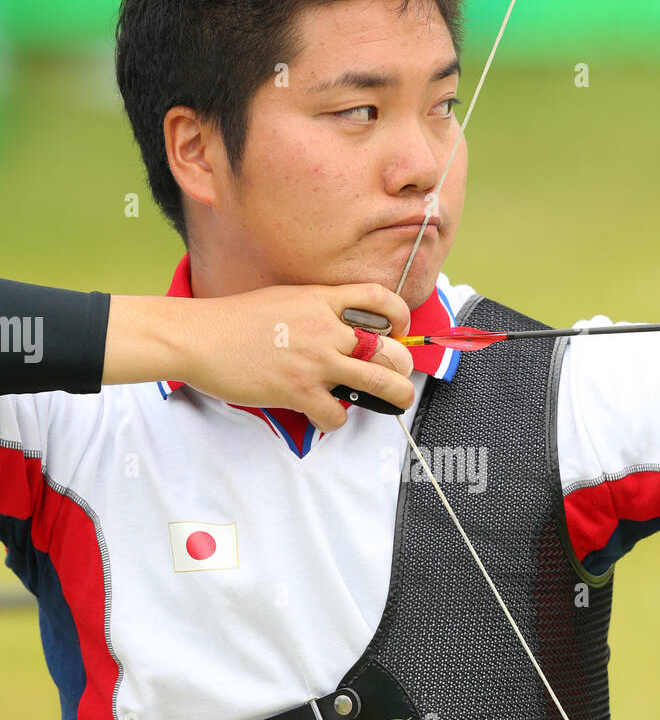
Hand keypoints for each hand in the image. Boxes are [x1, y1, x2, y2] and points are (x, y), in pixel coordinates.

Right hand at [176, 282, 414, 429]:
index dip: (400, 316)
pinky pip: (338, 415)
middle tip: (398, 376)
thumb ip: (315, 309)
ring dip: (394, 397)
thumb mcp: (284, 298)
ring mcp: (315, 361)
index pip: (379, 299)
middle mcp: (325, 329)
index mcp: (321, 300)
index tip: (399, 331)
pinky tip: (325, 415)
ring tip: (395, 402)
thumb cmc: (233, 320)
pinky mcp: (299, 391)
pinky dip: (336, 421)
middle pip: (389, 349)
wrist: (198, 338)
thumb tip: (338, 326)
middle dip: (402, 367)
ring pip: (378, 383)